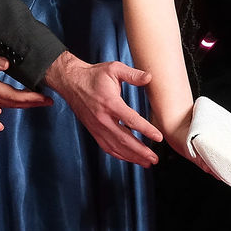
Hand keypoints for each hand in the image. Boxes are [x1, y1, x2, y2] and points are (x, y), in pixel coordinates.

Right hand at [0, 49, 48, 109]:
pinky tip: (21, 104)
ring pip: (9, 105)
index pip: (13, 95)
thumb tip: (7, 63)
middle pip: (14, 103)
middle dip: (33, 103)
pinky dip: (14, 105)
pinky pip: (2, 104)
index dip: (30, 97)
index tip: (44, 97)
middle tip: (49, 102)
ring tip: (40, 102)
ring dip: (25, 105)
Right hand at [43, 52, 161, 165]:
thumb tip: (149, 77)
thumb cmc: (94, 76)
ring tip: (147, 162)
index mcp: (110, 103)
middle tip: (155, 158)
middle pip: (124, 139)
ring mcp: (97, 127)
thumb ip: (132, 74)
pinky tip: (131, 159)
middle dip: (141, 151)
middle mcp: (103, 118)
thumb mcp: (114, 69)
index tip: (158, 137)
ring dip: (132, 157)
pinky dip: (120, 155)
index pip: (131, 120)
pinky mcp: (94, 131)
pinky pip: (107, 147)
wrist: (71, 82)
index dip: (146, 130)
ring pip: (116, 147)